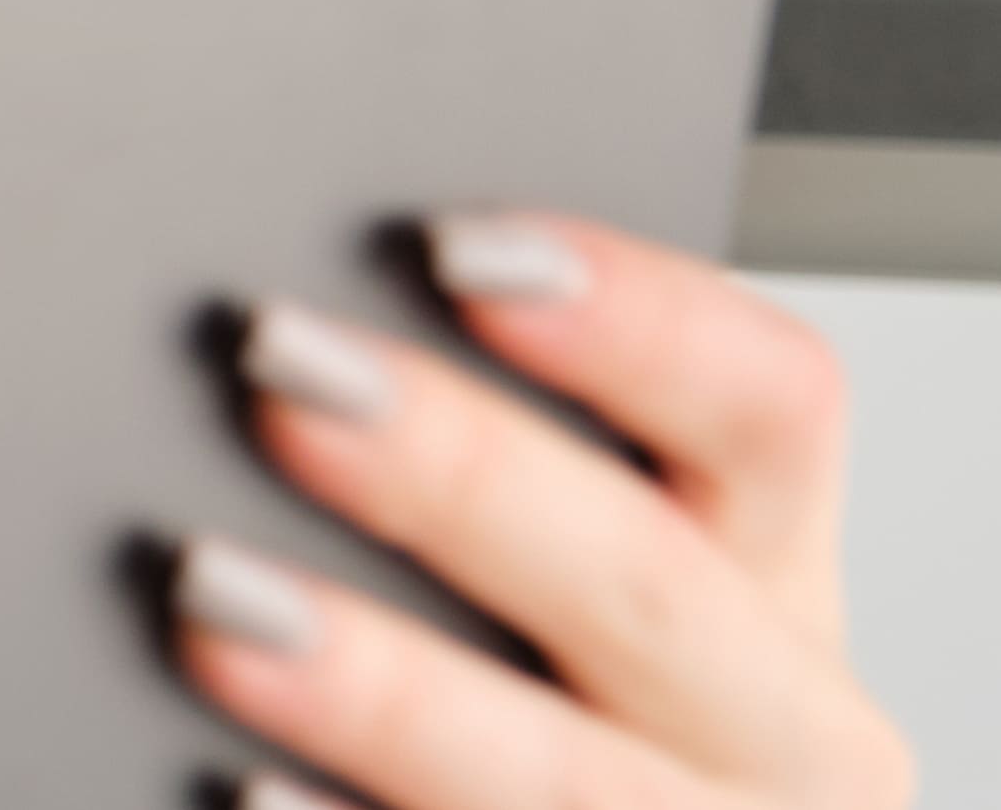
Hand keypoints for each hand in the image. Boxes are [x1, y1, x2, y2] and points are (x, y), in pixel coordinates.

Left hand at [162, 214, 910, 809]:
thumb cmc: (537, 733)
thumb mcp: (562, 611)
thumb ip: (489, 492)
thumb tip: (295, 348)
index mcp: (777, 591)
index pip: (770, 410)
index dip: (639, 319)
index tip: (463, 244)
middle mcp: (784, 743)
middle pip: (651, 586)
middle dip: (460, 477)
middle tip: (282, 377)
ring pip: (569, 779)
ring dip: (385, 687)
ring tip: (215, 601)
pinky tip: (236, 791)